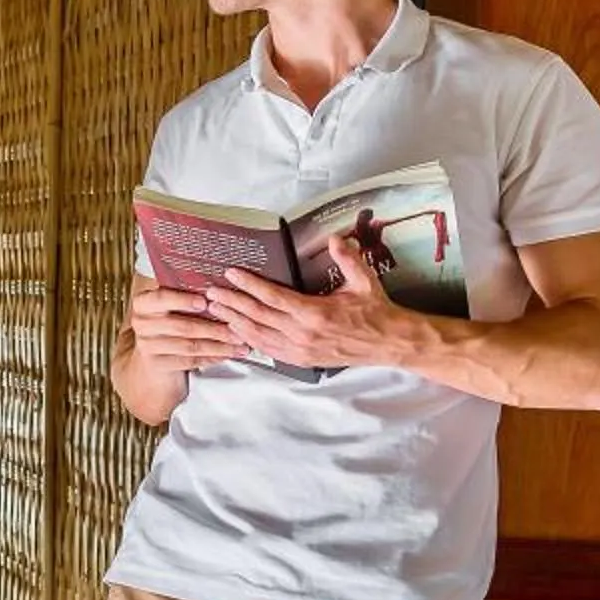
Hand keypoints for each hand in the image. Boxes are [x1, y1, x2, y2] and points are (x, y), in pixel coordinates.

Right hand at [127, 278, 244, 376]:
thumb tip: (217, 282)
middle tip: (236, 326)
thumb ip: (185, 293)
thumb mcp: (171, 306)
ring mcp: (147, 346)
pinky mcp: (157, 364)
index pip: (161, 298)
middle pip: (182, 325)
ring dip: (218, 344)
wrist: (152, 358)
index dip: (183, 300)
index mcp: (143, 302)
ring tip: (238, 342)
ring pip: (189, 345)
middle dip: (214, 327)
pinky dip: (211, 357)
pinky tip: (226, 353)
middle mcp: (141, 323)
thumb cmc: (168, 324)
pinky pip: (189, 360)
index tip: (205, 302)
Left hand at [206, 235, 423, 370]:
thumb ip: (347, 259)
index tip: (231, 274)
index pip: (273, 297)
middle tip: (210, 292)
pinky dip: (249, 339)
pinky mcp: (301, 361)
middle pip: (258, 316)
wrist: (389, 344)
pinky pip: (268, 350)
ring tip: (215, 310)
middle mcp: (303, 334)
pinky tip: (236, 330)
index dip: (249, 285)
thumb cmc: (376, 311)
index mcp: (315, 313)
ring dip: (234, 321)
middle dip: (231, 303)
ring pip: (258, 335)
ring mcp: (300, 350)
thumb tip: (336, 238)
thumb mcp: (364, 281)